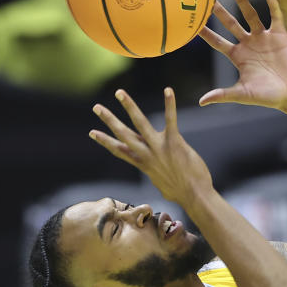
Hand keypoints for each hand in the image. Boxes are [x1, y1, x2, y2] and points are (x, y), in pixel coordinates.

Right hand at [89, 88, 212, 205]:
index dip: (105, 141)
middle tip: (96, 107)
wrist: (194, 196)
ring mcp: (159, 148)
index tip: (92, 132)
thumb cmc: (181, 192)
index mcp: (143, 164)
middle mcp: (147, 155)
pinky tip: (168, 90)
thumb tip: (157, 174)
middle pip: (123, 134)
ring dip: (129, 106)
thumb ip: (157, 173)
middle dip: (109, 120)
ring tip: (119, 92)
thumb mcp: (161, 183)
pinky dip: (169, 104)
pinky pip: (170, 120)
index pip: (119, 150)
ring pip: (140, 123)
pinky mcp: (174, 142)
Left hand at [199, 0, 286, 111]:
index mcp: (238, 57)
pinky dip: (273, 6)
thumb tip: (201, 101)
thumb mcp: (244, 94)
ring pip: (251, 14)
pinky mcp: (281, 36)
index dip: (205, 33)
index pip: (217, 42)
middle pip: (230, 23)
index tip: (192, 22)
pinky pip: (276, 17)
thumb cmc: (269, 97)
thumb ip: (223, 94)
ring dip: (242, 0)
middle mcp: (249, 44)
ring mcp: (265, 38)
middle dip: (219, 11)